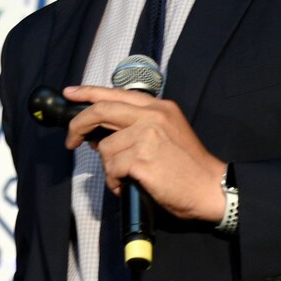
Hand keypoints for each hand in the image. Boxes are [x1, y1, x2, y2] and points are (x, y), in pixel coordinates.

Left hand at [62, 85, 227, 220]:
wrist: (210, 188)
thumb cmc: (187, 167)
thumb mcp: (167, 133)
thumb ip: (136, 127)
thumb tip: (99, 136)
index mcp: (158, 107)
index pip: (116, 93)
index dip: (88, 92)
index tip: (70, 93)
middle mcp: (153, 116)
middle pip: (101, 111)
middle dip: (78, 125)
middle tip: (72, 141)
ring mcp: (147, 136)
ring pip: (105, 148)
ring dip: (109, 168)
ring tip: (126, 177)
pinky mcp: (142, 158)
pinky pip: (112, 168)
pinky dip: (115, 182)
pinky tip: (128, 186)